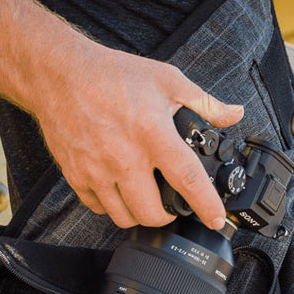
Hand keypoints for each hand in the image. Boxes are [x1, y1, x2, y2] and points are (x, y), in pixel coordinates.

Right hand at [32, 40, 242, 229]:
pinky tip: (119, 190)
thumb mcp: (166, 79)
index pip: (187, 179)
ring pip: (124, 217)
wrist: (59, 74)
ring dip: (139, 214)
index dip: (206, 205)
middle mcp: (124, 158)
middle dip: (168, 216)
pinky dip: (112, 206)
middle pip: (152, 213)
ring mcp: (97, 170)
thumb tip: (234, 114)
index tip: (216, 219)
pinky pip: (98, 208)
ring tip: (146, 200)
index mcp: (152, 134)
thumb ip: (204, 102)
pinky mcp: (76, 175)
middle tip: (173, 205)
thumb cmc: (113, 75)